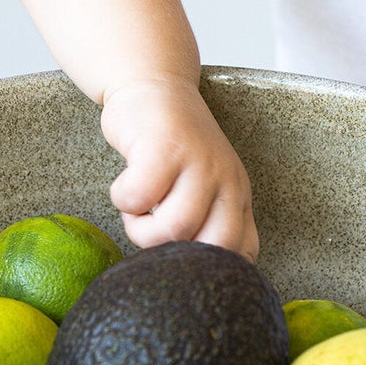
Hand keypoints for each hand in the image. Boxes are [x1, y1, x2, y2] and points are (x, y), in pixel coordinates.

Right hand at [100, 75, 258, 255]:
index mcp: (237, 196)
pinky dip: (123, 200)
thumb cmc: (172, 148)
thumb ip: (209, 223)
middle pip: (212, 247)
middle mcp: (226, 179)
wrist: (153, 85)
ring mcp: (198, 162)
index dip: (208, 271)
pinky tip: (125, 185)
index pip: (242, 253)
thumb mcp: (205, 186)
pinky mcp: (164, 146)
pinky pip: (138, 197)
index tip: (179, 264)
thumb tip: (199, 279)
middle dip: (173, 253)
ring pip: (174, 227)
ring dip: (141, 228)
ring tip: (136, 208)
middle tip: (152, 232)